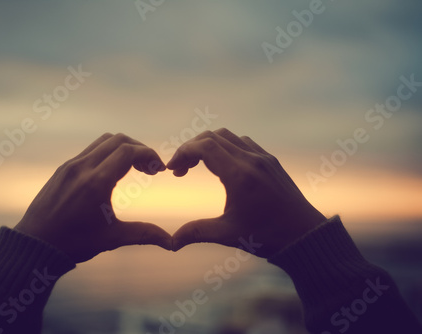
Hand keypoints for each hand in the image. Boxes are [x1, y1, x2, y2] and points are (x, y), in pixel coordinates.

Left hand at [14, 133, 172, 262]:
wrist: (35, 245)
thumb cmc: (74, 243)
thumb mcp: (112, 238)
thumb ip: (144, 234)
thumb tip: (171, 243)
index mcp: (97, 182)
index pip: (129, 151)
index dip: (149, 154)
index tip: (159, 169)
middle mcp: (83, 167)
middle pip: (118, 140)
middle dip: (139, 149)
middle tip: (150, 168)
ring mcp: (70, 166)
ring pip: (103, 141)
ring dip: (123, 148)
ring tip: (134, 168)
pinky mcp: (63, 169)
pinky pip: (90, 150)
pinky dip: (107, 153)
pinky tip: (112, 172)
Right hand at [167, 128, 326, 257]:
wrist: (305, 236)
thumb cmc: (267, 236)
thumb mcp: (228, 234)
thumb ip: (196, 232)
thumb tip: (171, 242)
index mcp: (239, 175)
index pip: (204, 147)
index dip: (183, 153)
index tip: (172, 169)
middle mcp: (252, 160)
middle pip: (212, 136)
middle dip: (191, 148)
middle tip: (181, 169)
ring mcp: (263, 158)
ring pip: (228, 136)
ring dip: (208, 145)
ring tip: (198, 166)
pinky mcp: (271, 161)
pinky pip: (243, 143)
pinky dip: (226, 147)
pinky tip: (222, 165)